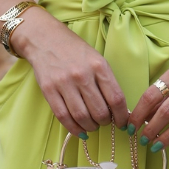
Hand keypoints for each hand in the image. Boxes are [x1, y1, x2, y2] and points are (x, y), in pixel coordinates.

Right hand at [12, 8, 128, 137]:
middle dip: (105, 122)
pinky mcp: (48, 90)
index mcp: (99, 66)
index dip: (122, 116)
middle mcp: (82, 75)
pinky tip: (79, 130)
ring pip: (82, 117)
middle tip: (105, 122)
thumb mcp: (97, 59)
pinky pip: (63, 116)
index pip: (116, 98)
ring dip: (90, 127)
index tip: (123, 122)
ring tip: (92, 125)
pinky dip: (73, 128)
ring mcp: (64, 83)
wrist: (45, 39)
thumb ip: (106, 81)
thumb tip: (117, 109)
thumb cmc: (75, 51)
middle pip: (99, 111)